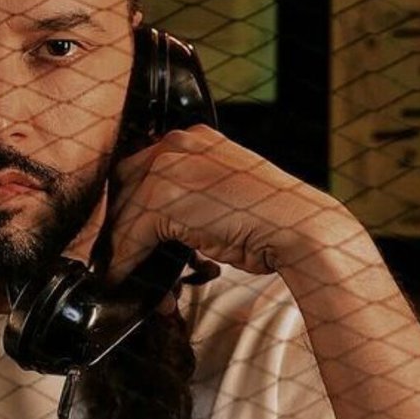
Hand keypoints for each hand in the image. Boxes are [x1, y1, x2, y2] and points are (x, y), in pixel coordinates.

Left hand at [104, 126, 364, 283]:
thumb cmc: (267, 220)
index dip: (129, 206)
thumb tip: (156, 225)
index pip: (140, 169)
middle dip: (121, 227)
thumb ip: (189, 194)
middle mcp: (177, 143)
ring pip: (121, 214)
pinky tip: (127, 280)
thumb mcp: (221, 192)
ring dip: (122, 250)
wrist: (299, 227)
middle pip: (123, 186)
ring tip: (131, 276)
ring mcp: (168, 166)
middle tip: (125, 259)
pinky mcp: (162, 196)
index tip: (128, 236)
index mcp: (193, 137)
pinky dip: (124, 263)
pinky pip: (127, 236)